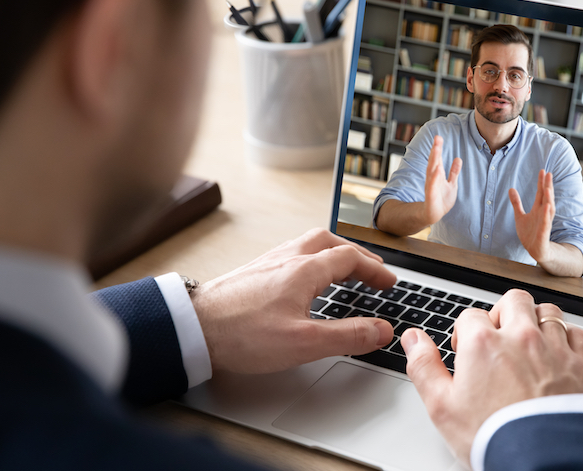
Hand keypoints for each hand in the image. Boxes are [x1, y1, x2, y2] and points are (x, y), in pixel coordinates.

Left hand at [192, 229, 395, 373]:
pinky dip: (311, 258)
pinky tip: (304, 276)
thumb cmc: (241, 334)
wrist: (191, 328)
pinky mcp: (252, 273)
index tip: (389, 283)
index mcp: (304, 269)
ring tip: (343, 268)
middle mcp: (286, 258)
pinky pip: (291, 253)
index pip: (350, 258)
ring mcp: (267, 263)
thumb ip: (347, 335)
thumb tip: (382, 330)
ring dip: (333, 252)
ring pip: (309, 244)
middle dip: (356, 253)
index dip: (375, 270)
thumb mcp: (304, 342)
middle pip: (330, 242)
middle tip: (371, 269)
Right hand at [401, 289, 582, 465]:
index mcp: (484, 343)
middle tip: (499, 338)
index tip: (467, 354)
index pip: (470, 316)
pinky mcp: (582, 365)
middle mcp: (521, 337)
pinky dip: (568, 338)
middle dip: (503, 314)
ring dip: (536, 321)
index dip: (464, 334)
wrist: (543, 463)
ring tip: (529, 344)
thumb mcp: (442, 407)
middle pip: (513, 300)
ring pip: (547, 312)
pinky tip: (559, 355)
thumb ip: (424, 366)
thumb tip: (412, 338)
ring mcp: (555, 348)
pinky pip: (578, 333)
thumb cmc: (493, 438)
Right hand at [422, 135, 461, 224]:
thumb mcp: (451, 184)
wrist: (433, 214)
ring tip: (437, 150)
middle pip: (434, 162)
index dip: (438, 148)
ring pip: (432, 171)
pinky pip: (432, 187)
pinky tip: (437, 170)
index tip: (438, 137)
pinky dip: (434, 179)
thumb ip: (454, 172)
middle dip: (436, 150)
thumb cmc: (442, 199)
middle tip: (437, 138)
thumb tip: (458, 159)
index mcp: (437, 175)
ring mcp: (431, 187)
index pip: (437, 159)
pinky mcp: (431, 197)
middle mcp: (433, 178)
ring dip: (434, 160)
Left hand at [509, 169, 554, 263]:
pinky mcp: (544, 232)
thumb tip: (511, 188)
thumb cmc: (530, 233)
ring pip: (548, 208)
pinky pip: (546, 223)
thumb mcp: (520, 216)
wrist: (535, 250)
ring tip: (548, 187)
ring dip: (549, 198)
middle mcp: (543, 213)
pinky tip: (547, 206)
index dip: (541, 182)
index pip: (540, 193)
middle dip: (547, 186)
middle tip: (548, 173)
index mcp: (538, 209)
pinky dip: (546, 215)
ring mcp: (544, 222)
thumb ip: (516, 203)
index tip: (543, 170)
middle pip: (546, 197)